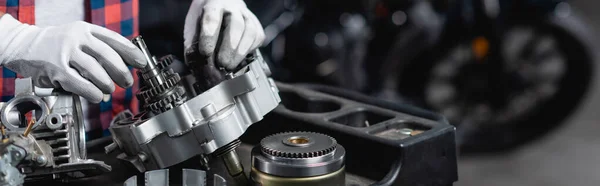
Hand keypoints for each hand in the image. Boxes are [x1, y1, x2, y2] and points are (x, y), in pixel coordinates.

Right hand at [0, 15, 145, 102]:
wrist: (24, 46)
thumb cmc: (56, 45)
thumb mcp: (78, 38)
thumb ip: (98, 49)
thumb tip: (123, 67)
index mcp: (86, 29)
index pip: (114, 39)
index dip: (131, 53)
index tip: (141, 63)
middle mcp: (76, 38)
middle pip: (108, 56)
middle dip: (121, 72)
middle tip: (127, 82)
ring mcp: (65, 52)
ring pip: (95, 71)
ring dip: (107, 84)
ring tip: (109, 89)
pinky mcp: (56, 69)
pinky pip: (80, 84)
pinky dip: (92, 92)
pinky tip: (96, 96)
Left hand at [184, 0, 264, 69]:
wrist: (221, 5)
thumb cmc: (206, 18)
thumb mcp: (194, 25)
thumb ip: (193, 43)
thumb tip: (194, 64)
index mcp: (214, 5)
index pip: (213, 19)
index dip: (209, 37)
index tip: (205, 54)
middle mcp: (233, 8)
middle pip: (236, 26)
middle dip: (229, 48)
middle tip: (221, 64)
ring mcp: (247, 15)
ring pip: (250, 32)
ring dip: (240, 52)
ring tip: (230, 66)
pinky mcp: (256, 24)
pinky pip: (258, 37)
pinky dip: (250, 50)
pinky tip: (240, 58)